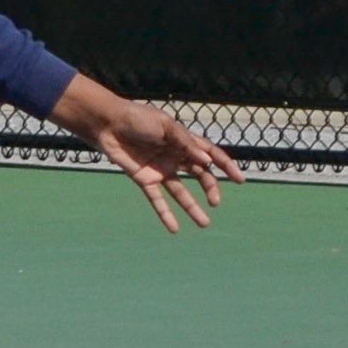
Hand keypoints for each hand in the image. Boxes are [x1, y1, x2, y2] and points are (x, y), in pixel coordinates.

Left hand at [49, 77, 243, 233]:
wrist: (107, 124)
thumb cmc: (136, 118)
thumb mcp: (165, 125)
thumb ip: (185, 142)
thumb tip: (206, 161)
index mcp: (183, 141)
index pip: (210, 155)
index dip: (225, 166)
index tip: (240, 180)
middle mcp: (175, 156)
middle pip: (199, 175)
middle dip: (210, 188)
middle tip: (216, 202)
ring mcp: (160, 169)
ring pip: (181, 192)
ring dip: (193, 208)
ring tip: (205, 223)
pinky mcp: (144, 179)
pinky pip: (158, 200)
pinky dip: (166, 214)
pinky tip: (175, 229)